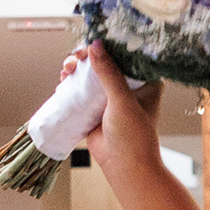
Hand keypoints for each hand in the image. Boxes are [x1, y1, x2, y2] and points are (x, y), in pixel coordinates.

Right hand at [65, 43, 164, 173]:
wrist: (125, 166)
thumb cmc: (133, 135)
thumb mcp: (122, 100)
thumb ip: (108, 73)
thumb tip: (94, 45)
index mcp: (147, 83)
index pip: (126, 56)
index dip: (107, 46)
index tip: (90, 42)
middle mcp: (130, 87)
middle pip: (104, 62)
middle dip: (86, 57)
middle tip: (74, 59)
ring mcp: (112, 97)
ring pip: (90, 75)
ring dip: (76, 68)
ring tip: (66, 70)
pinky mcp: (97, 107)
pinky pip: (82, 89)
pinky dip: (71, 83)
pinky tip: (62, 81)